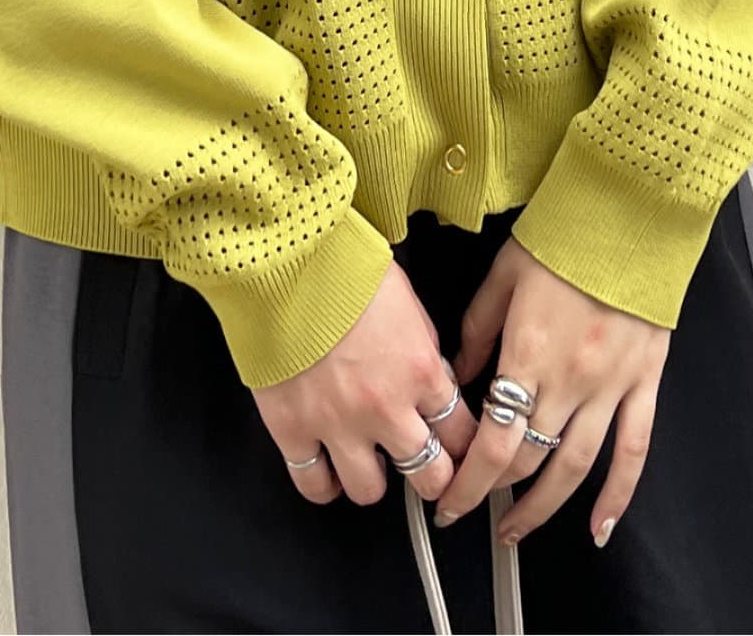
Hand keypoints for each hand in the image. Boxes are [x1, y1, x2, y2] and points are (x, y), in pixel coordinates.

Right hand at [251, 259, 479, 508]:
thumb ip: (424, 348)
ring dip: (374, 481)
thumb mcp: (408, 301)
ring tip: (369, 464)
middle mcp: (386, 407)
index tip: (460, 450)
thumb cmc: (343, 267)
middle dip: (433, 476)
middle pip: (430, 475)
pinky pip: (314, 485)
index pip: (462, 433)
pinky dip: (323, 485)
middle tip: (425, 469)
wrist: (286, 260)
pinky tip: (327, 471)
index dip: (465, 446)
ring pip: (370, 492)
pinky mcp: (293, 429)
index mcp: (420, 371)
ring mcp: (338, 424)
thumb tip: (431, 379)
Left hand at [433, 237, 669, 546]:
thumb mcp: (502, 276)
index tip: (449, 500)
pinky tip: (599, 525)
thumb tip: (459, 373)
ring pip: (575, 468)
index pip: (493, 441)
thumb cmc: (565, 235)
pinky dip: (618, 496)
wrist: (629, 212)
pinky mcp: (645, 382)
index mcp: (528, 351)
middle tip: (472, 509)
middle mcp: (570, 378)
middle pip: (528, 460)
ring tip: (518, 529)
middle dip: (494, 495)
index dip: (467, 483)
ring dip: (544, 508)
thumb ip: (476, 330)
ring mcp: (611, 385)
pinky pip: (634, 451)